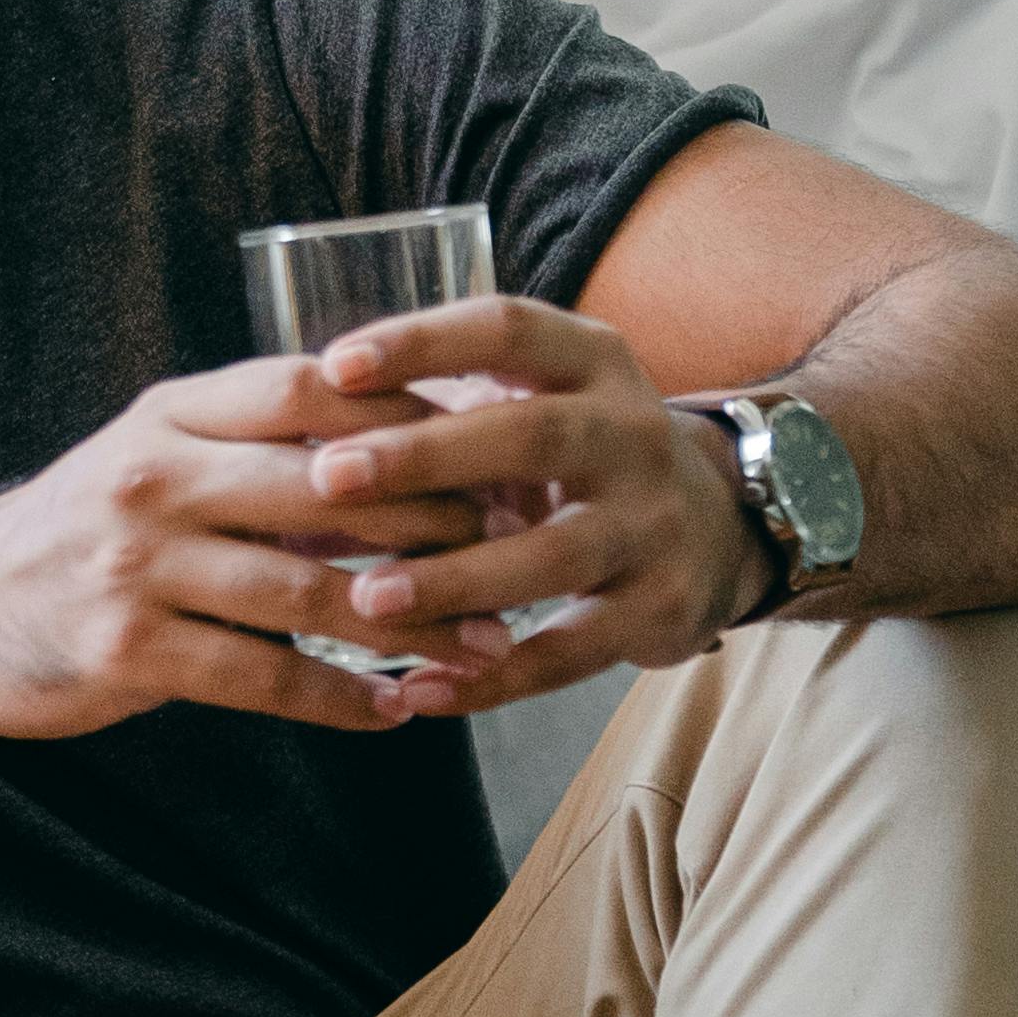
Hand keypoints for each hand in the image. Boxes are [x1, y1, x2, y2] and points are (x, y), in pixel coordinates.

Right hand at [0, 356, 550, 741]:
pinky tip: (393, 707)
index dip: (412, 414)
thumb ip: (256, 447)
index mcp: (173, 413)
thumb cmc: (83, 530)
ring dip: (412, 623)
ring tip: (487, 647)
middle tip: (522, 551)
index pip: (313, 387)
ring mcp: (139, 565)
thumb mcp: (157, 456)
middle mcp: (157, 476)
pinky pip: (261, 674)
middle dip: (439, 522)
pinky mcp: (127, 651)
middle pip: (329, 486)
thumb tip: (404, 453)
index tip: (494, 446)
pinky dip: (338, 696)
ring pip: (308, 589)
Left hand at [297, 296, 760, 706]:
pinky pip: (568, 652)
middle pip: (532, 438)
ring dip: (455, 580)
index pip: (508, 329)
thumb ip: (449, 393)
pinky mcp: (659, 609)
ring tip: (367, 598)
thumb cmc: (578, 451)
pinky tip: (418, 687)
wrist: (717, 527)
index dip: (423, 342)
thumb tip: (301, 403)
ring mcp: (653, 525)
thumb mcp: (540, 394)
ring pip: (551, 557)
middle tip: (329, 477)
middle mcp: (633, 433)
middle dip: (427, 459)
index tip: (334, 366)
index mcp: (593, 361)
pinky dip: (492, 677)